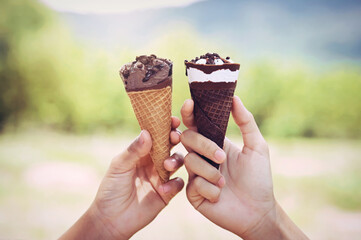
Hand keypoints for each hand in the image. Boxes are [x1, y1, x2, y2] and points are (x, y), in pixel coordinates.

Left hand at [61, 117, 183, 239]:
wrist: (111, 218)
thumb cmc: (111, 189)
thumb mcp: (119, 166)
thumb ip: (134, 150)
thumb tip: (147, 132)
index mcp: (141, 152)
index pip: (156, 135)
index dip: (165, 127)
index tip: (172, 120)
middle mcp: (153, 162)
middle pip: (170, 146)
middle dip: (175, 139)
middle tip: (175, 137)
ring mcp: (161, 176)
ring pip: (177, 162)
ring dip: (175, 160)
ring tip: (166, 166)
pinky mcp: (166, 193)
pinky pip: (178, 184)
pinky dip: (174, 184)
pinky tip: (164, 188)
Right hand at [180, 96, 307, 238]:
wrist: (258, 211)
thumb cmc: (259, 179)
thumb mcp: (257, 147)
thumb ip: (246, 122)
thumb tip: (235, 98)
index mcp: (213, 143)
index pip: (195, 124)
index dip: (189, 113)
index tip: (189, 104)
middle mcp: (202, 157)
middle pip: (188, 138)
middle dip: (204, 146)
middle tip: (222, 158)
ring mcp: (196, 175)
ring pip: (189, 161)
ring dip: (210, 172)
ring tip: (224, 182)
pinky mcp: (193, 193)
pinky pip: (193, 184)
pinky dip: (210, 189)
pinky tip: (220, 196)